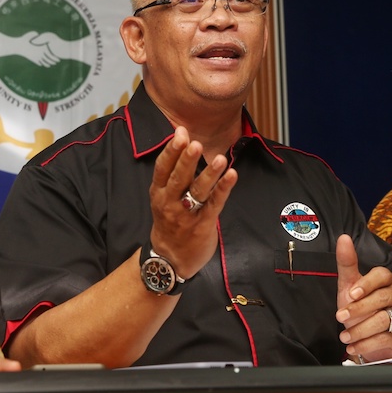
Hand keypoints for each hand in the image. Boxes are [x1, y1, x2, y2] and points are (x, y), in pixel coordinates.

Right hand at [146, 126, 237, 279]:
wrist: (169, 259)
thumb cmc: (170, 221)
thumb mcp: (163, 197)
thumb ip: (173, 171)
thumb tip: (183, 139)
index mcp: (159, 193)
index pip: (162, 169)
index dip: (171, 151)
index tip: (180, 133)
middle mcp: (170, 202)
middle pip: (178, 178)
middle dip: (186, 160)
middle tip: (194, 143)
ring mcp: (187, 214)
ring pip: (197, 191)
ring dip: (209, 174)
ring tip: (220, 159)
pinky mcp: (203, 224)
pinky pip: (214, 204)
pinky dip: (223, 189)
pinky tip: (232, 175)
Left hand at [334, 234, 391, 362]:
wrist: (375, 334)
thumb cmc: (361, 304)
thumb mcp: (350, 284)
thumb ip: (347, 263)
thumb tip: (343, 238)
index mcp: (387, 280)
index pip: (381, 275)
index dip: (367, 283)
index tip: (351, 293)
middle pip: (382, 299)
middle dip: (359, 309)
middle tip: (340, 317)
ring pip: (384, 320)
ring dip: (360, 330)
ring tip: (344, 336)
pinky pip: (386, 339)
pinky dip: (366, 345)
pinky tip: (352, 347)